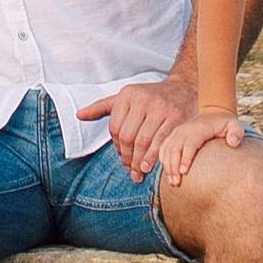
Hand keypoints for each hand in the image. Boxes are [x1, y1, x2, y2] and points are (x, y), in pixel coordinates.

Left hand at [79, 76, 198, 178]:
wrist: (183, 89)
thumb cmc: (149, 97)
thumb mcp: (125, 97)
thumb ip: (102, 107)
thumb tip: (79, 115)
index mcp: (127, 95)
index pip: (115, 128)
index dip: (117, 147)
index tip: (121, 158)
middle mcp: (142, 99)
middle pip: (128, 137)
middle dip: (128, 158)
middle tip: (130, 171)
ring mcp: (160, 108)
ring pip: (144, 141)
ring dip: (140, 162)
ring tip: (139, 173)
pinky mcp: (176, 117)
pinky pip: (162, 142)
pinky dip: (155, 157)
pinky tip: (152, 167)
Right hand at [160, 108, 246, 186]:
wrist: (213, 113)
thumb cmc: (225, 124)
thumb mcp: (235, 125)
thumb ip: (237, 133)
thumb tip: (233, 143)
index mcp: (200, 128)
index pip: (190, 143)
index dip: (185, 157)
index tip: (184, 172)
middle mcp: (186, 129)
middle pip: (175, 147)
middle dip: (173, 165)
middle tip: (176, 182)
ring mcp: (178, 131)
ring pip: (167, 148)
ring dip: (167, 165)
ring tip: (172, 181)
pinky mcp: (174, 135)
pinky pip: (164, 147)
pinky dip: (163, 159)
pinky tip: (167, 171)